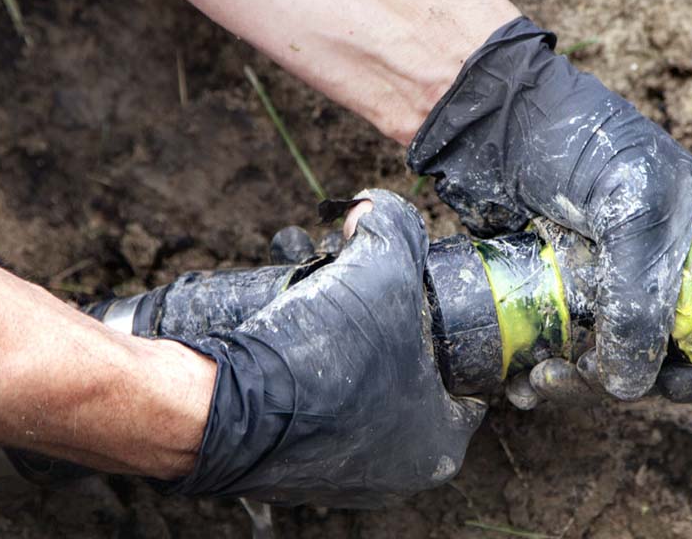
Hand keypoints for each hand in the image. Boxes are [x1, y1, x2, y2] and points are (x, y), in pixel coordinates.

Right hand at [157, 190, 484, 506]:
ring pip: (362, 405)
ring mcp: (343, 482)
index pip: (466, 385)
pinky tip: (296, 357)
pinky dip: (311, 391)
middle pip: (411, 390)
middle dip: (394, 346)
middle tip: (370, 309)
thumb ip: (395, 227)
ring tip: (328, 325)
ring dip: (350, 368)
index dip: (449, 338)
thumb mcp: (381, 268)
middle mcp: (397, 474)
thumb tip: (374, 208)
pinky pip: (317, 422)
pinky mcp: (292, 476)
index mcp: (439, 442)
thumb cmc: (322, 355)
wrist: (225, 408)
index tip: (426, 310)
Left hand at [408, 17, 691, 402]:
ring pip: (608, 358)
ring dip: (576, 383)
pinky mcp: (559, 291)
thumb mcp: (632, 211)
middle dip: (622, 378)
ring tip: (536, 383)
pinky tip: (520, 381)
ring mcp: (609, 282)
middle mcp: (664, 269)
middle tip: (574, 378)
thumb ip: (639, 298)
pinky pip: (563, 348)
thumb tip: (629, 387)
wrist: (499, 116)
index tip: (670, 386)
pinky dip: (544, 371)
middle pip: (663, 354)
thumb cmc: (583, 144)